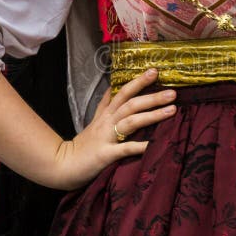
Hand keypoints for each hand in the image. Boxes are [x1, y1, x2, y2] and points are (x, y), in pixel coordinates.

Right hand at [53, 69, 176, 189]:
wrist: (62, 165)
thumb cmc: (83, 145)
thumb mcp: (94, 121)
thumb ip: (104, 105)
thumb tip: (112, 87)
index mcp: (105, 114)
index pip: (123, 92)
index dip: (138, 81)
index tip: (154, 71)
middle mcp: (107, 122)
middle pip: (131, 104)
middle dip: (152, 96)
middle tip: (173, 92)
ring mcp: (106, 137)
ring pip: (131, 121)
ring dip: (152, 115)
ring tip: (172, 110)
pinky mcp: (105, 154)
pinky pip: (126, 148)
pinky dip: (141, 146)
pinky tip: (155, 144)